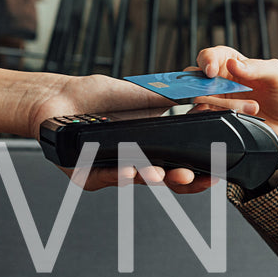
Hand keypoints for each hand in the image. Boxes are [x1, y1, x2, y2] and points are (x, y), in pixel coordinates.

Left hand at [0, 67, 242, 191]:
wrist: (60, 96)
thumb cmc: (101, 95)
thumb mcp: (150, 95)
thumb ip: (180, 102)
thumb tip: (214, 103)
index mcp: (154, 145)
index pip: (183, 163)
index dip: (201, 171)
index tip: (216, 171)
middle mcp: (137, 161)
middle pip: (166, 180)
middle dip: (182, 180)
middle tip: (191, 175)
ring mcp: (115, 170)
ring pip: (139, 180)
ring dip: (153, 178)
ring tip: (161, 174)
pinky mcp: (89, 176)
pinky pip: (108, 178)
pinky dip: (121, 174)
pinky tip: (131, 170)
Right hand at [194, 47, 277, 148]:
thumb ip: (258, 67)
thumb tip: (232, 64)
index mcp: (234, 63)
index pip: (210, 56)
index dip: (206, 61)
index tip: (211, 71)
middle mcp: (223, 82)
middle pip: (196, 78)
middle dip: (202, 86)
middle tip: (218, 93)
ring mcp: (220, 102)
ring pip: (201, 100)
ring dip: (220, 105)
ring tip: (250, 109)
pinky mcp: (221, 120)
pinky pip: (206, 118)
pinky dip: (215, 118)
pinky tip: (235, 117)